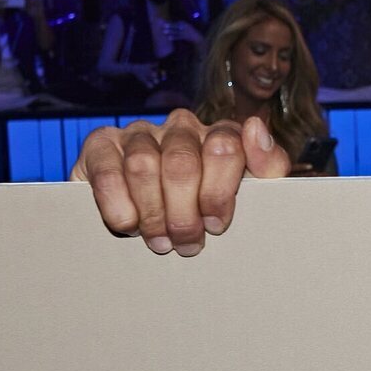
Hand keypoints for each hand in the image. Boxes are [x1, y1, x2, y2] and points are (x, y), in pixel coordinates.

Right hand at [72, 109, 289, 255]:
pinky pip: (106, 170)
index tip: (216, 226)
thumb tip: (256, 127)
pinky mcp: (101, 146)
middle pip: (182, 163)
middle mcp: (181, 127)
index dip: (218, 193)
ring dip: (152, 213)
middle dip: (184, 213)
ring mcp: (140, 133)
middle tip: (187, 244)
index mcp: (220, 135)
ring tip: (160, 241)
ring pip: (143, 166)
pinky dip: (118, 204)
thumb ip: (268, 166)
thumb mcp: (251, 195)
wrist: (156, 228)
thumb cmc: (210, 213)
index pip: (224, 146)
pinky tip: (129, 225)